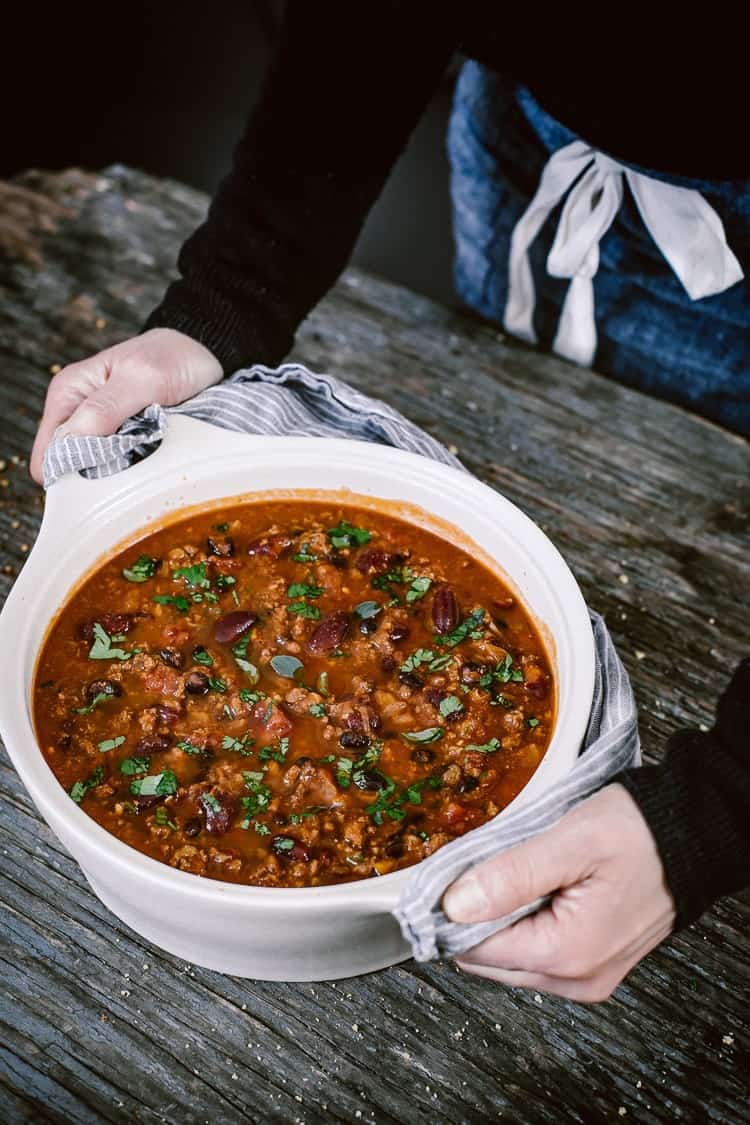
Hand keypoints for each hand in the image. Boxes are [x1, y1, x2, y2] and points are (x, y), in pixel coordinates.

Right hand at [30, 328, 222, 482]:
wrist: (202, 353)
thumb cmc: (172, 357)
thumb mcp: (142, 379)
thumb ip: (105, 408)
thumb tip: (69, 442)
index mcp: (68, 394)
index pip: (49, 454)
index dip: (70, 473)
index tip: (104, 478)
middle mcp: (77, 413)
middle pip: (71, 467)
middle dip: (97, 475)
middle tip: (133, 466)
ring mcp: (101, 429)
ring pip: (97, 471)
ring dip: (120, 474)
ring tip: (147, 459)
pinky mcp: (124, 439)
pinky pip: (122, 467)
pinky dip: (136, 468)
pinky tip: (153, 459)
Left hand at [442, 784, 675, 1002]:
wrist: (692, 836)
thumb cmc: (640, 834)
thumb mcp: (570, 842)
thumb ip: (511, 875)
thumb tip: (454, 905)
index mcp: (567, 955)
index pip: (472, 951)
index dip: (451, 911)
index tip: (448, 874)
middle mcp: (575, 979)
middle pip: (486, 959)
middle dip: (475, 915)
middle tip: (486, 864)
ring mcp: (585, 977)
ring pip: (508, 957)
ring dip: (500, 917)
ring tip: (521, 872)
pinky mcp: (590, 965)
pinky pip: (535, 952)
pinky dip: (524, 922)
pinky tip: (537, 886)